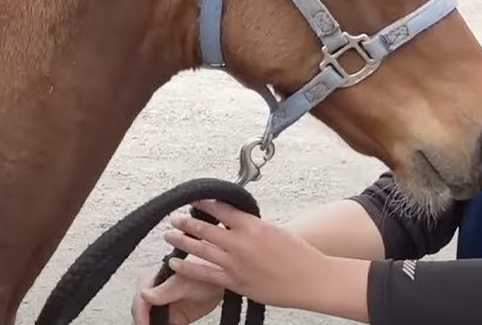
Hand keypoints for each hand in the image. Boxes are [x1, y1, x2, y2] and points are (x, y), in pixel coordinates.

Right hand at [131, 258, 224, 324]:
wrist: (220, 277)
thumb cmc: (201, 270)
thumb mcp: (183, 281)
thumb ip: (164, 290)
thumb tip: (144, 295)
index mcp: (151, 280)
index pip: (140, 301)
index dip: (140, 316)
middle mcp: (154, 294)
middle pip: (142, 313)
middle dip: (143, 322)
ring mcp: (163, 306)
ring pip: (151, 321)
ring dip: (152, 324)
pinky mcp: (175, 318)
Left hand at [159, 199, 348, 312]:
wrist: (313, 281)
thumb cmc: (299, 256)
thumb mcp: (274, 230)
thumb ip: (250, 226)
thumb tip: (233, 220)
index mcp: (252, 226)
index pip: (221, 209)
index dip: (204, 203)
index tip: (193, 200)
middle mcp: (241, 243)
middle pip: (205, 228)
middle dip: (186, 222)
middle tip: (174, 217)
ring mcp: (236, 263)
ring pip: (200, 249)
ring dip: (182, 241)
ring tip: (169, 235)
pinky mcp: (235, 282)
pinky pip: (205, 274)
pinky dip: (188, 268)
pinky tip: (175, 263)